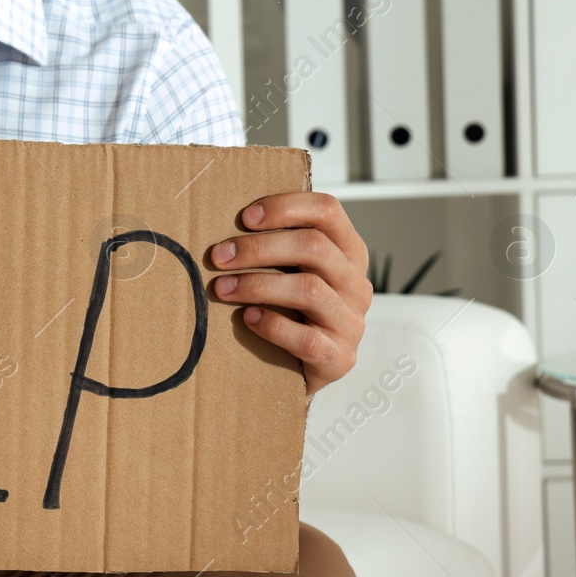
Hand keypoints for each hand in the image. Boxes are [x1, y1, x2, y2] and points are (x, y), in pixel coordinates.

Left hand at [209, 193, 370, 395]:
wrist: (296, 370)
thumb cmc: (287, 308)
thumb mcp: (288, 271)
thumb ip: (275, 245)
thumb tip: (221, 221)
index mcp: (348, 252)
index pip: (328, 211)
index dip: (286, 207)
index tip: (245, 218)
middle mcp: (356, 284)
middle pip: (314, 247)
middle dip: (259, 248)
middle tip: (219, 256)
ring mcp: (352, 323)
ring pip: (309, 290)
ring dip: (257, 285)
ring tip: (222, 288)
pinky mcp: (340, 358)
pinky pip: (306, 338)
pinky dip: (272, 325)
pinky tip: (247, 319)